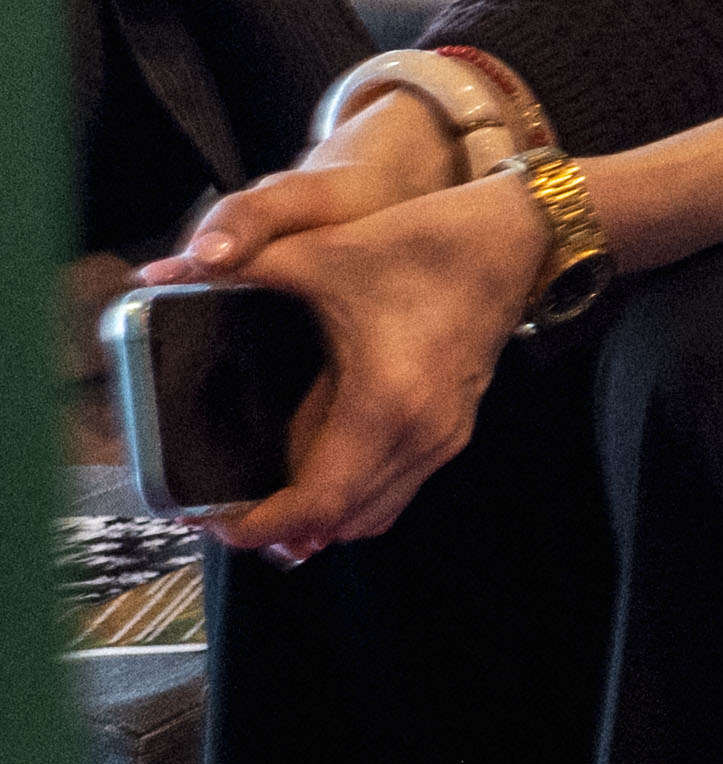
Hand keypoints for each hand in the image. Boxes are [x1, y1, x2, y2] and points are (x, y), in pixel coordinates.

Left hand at [169, 115, 544, 559]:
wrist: (514, 236)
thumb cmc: (425, 243)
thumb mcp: (323, 251)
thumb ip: (243, 267)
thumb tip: (166, 273)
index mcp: (383, 403)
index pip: (316, 504)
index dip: (257, 527)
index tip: (210, 517)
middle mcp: (419, 436)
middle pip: (338, 522)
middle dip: (275, 527)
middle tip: (219, 506)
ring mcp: (442, 438)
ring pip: (369, 516)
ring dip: (317, 517)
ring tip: (260, 494)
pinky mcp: (452, 430)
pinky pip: (393, 492)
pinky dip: (350, 498)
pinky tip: (316, 467)